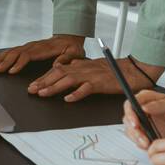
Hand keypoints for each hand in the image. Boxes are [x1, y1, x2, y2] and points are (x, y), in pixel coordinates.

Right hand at [0, 34, 85, 74]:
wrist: (69, 37)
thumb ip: (66, 59)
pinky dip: (2, 55)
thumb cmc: (72, 48)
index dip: (19, 63)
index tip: (11, 71)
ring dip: (0, 58)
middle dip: (4, 62)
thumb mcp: (75, 53)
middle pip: (16, 53)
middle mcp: (34, 46)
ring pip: (12, 51)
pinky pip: (12, 51)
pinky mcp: (26, 48)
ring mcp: (29, 46)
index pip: (28, 55)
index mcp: (44, 49)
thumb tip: (57, 65)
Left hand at [26, 55, 164, 102]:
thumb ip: (77, 66)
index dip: (44, 77)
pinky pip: (86, 89)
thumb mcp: (91, 65)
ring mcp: (91, 76)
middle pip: (59, 75)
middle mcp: (83, 69)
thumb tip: (62, 66)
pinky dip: (76, 94)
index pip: (58, 71)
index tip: (33, 85)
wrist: (133, 70)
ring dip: (53, 87)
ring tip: (42, 93)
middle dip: (43, 82)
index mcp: (80, 66)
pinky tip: (67, 99)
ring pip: (68, 81)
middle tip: (31, 90)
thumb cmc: (113, 70)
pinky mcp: (100, 83)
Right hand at [122, 90, 164, 148]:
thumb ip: (159, 105)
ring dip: (136, 138)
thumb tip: (144, 107)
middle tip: (142, 138)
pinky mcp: (147, 133)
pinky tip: (149, 147)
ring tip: (147, 145)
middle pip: (128, 119)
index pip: (131, 104)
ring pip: (131, 130)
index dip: (130, 114)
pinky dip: (141, 144)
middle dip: (133, 130)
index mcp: (147, 99)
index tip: (136, 123)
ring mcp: (144, 123)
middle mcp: (143, 110)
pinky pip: (138, 139)